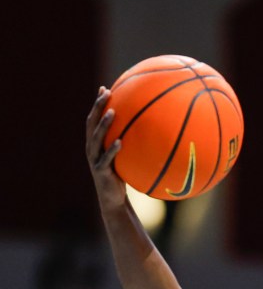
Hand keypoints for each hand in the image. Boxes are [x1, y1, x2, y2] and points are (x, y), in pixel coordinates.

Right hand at [85, 87, 125, 208]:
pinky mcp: (101, 172)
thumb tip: (146, 127)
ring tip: (112, 112)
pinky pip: (106, 159)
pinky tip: (120, 142)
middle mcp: (91, 149)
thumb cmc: (121, 175)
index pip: (93, 119)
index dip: (97, 104)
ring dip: (103, 125)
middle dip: (97, 107)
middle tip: (106, 93)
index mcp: (94, 143)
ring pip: (96, 139)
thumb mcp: (124, 156)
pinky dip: (112, 150)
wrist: (113, 200)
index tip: (104, 88)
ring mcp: (94, 160)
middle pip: (91, 124)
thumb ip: (128, 142)